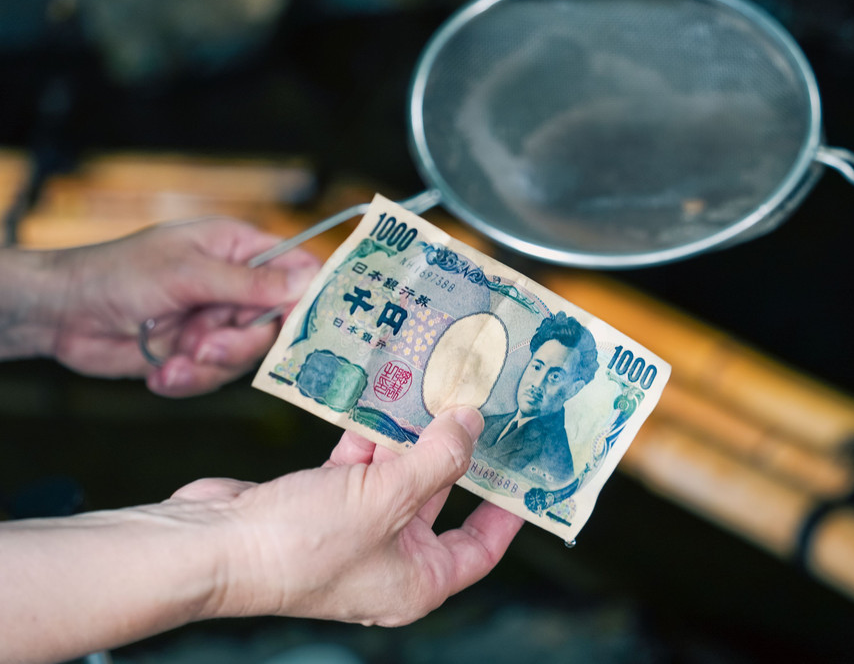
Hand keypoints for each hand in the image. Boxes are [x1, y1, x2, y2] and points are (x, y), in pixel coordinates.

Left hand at [49, 217, 320, 395]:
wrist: (63, 314)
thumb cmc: (119, 273)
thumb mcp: (188, 273)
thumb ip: (249, 282)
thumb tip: (307, 281)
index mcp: (239, 250)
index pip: (299, 270)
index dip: (312, 297)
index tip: (312, 324)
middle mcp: (236, 287)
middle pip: (277, 325)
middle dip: (242, 343)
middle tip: (207, 345)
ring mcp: (217, 323)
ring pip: (247, 357)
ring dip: (210, 364)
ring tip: (176, 357)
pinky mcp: (197, 354)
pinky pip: (217, 377)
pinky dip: (189, 379)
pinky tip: (162, 372)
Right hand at [174, 406, 523, 624]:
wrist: (210, 546)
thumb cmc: (301, 543)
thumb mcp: (387, 498)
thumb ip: (437, 458)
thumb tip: (472, 423)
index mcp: (416, 581)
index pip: (481, 548)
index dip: (506, 511)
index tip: (523, 473)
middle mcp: (388, 561)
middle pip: (437, 501)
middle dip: (451, 455)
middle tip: (477, 412)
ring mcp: (352, 533)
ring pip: (395, 477)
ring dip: (406, 439)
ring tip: (430, 392)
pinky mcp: (319, 506)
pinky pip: (357, 467)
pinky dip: (366, 439)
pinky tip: (376, 402)